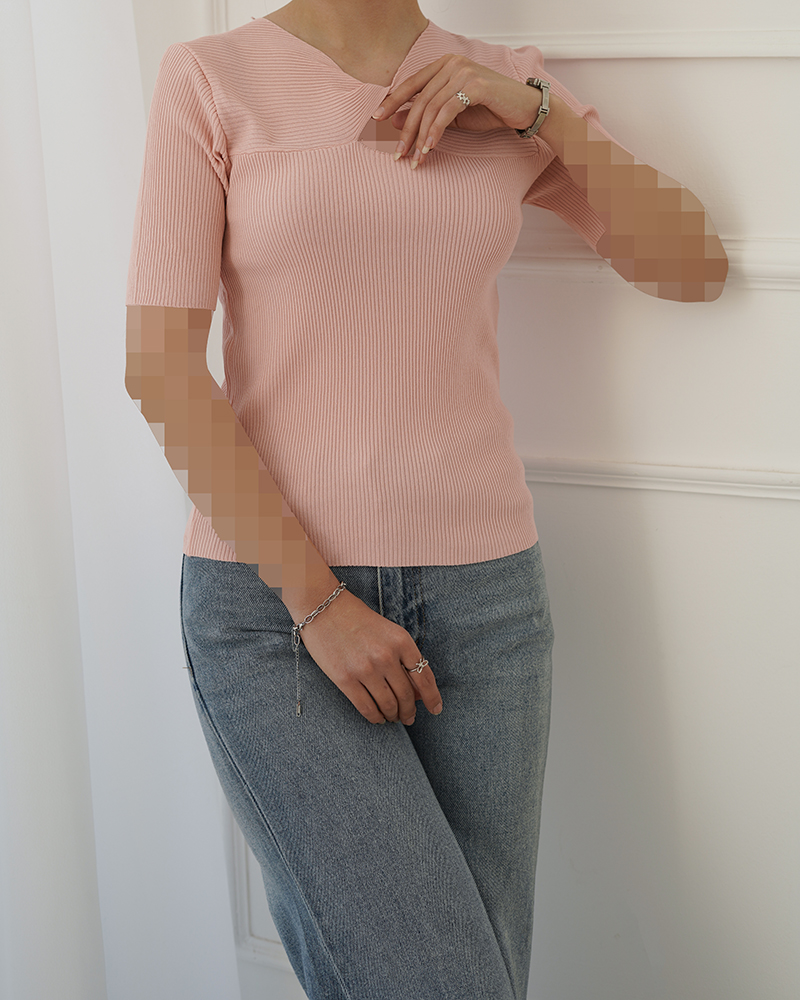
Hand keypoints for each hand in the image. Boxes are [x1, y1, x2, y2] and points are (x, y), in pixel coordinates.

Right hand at [296, 590, 442, 724]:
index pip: (424, 676)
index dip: (432, 697)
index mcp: (401, 641)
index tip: (435, 709)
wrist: (323, 608)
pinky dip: (375, 717)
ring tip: (392, 717)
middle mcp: (386, 656)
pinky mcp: (345, 679)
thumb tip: (418, 692)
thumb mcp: (388, 632)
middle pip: (406, 695)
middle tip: (409, 718)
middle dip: (409, 711)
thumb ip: (404, 659)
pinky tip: (377, 717)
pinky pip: (367, 707)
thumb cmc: (358, 619)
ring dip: (393, 715)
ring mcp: (366, 669)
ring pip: (388, 704)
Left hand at [370, 53, 546, 168]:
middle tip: (398, 153)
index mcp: (444, 64)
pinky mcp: (475, 86)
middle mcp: (451, 63)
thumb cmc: (490, 109)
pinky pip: (447, 112)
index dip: (392, 101)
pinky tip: (430, 148)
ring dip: (420, 137)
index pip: (411, 84)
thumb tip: (397, 121)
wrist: (523, 108)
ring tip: (415, 158)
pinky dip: (436, 132)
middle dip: (406, 130)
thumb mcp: (453, 115)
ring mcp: (463, 72)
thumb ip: (428, 115)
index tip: (376, 119)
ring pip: (431, 107)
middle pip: (419, 99)